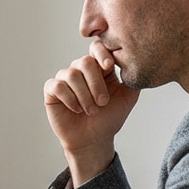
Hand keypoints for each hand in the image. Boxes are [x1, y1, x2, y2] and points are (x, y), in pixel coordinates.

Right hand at [44, 39, 139, 185]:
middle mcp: (80, 69)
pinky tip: (76, 109)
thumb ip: (133, 78)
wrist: (94, 140)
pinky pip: (57, 86)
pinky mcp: (52, 91)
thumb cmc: (109, 118)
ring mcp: (65, 79)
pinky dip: (69, 99)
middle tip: (103, 102)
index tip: (108, 66)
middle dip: (96, 84)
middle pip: (85, 61)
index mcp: (99, 67)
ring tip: (91, 110)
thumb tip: (135, 61)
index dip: (102, 53)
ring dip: (84, 95)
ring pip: (71, 74)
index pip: (97, 47)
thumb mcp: (128, 97)